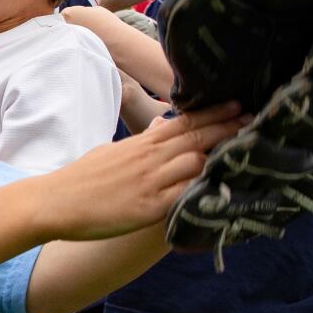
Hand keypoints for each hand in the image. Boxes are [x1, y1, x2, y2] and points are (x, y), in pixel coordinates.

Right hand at [38, 103, 244, 240]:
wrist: (54, 202)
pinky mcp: (148, 207)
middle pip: (197, 137)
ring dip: (222, 157)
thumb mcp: (111, 151)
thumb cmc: (81, 179)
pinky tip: (223, 186)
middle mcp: (149, 158)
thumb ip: (139, 143)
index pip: (184, 121)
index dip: (214, 113)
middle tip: (257, 118)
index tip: (239, 104)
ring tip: (250, 150)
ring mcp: (150, 182)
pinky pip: (184, 195)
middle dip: (229, 127)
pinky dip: (204, 189)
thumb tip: (158, 130)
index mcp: (142, 144)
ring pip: (196, 162)